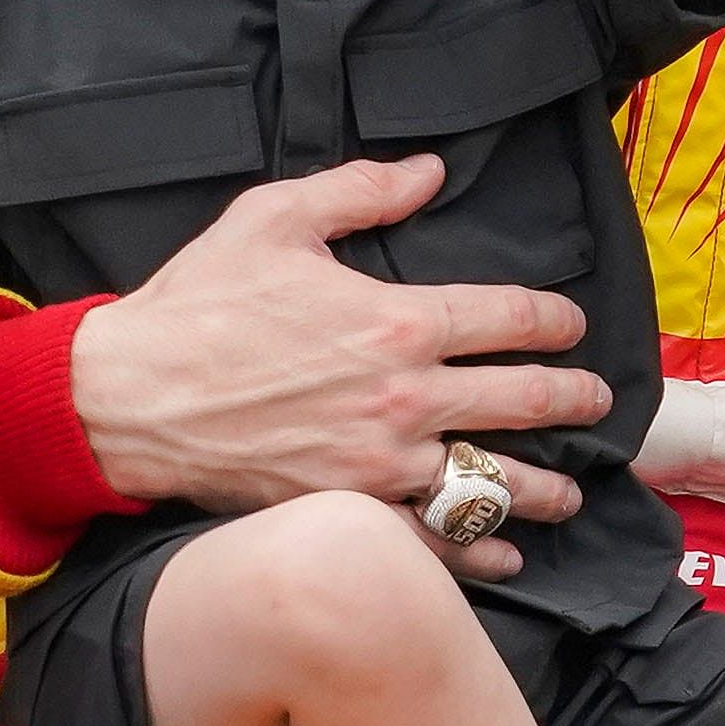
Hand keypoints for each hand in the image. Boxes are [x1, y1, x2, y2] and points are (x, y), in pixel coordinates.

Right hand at [72, 154, 600, 584]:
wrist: (128, 397)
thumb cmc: (198, 303)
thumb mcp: (275, 216)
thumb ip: (362, 189)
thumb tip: (430, 170)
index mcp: (396, 319)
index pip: (510, 316)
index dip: (554, 318)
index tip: (571, 324)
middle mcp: (404, 396)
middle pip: (522, 401)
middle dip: (572, 399)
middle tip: (596, 401)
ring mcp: (379, 464)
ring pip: (490, 482)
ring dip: (543, 488)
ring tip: (570, 493)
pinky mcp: (346, 512)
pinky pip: (432, 543)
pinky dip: (476, 553)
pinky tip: (505, 554)